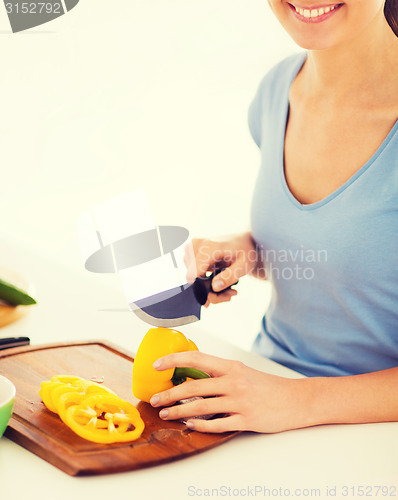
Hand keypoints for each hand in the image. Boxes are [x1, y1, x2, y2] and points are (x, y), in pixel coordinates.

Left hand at [149, 351, 311, 432]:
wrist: (296, 400)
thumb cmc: (266, 386)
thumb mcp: (242, 372)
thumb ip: (220, 374)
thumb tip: (192, 376)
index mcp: (231, 367)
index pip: (196, 358)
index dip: (174, 360)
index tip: (157, 364)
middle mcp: (233, 381)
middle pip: (193, 386)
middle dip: (169, 393)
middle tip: (154, 398)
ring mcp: (239, 401)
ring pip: (201, 407)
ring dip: (179, 411)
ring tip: (166, 413)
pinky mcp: (246, 419)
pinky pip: (218, 424)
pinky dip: (201, 425)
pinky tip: (190, 424)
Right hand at [185, 232, 261, 305]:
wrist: (244, 240)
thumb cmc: (246, 250)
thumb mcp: (244, 265)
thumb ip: (230, 276)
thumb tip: (214, 287)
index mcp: (210, 247)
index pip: (194, 272)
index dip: (200, 289)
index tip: (209, 300)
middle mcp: (197, 245)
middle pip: (192, 276)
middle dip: (208, 290)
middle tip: (227, 294)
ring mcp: (193, 247)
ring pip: (191, 275)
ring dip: (206, 286)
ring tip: (226, 288)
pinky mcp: (192, 251)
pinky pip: (192, 270)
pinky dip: (203, 279)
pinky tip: (218, 281)